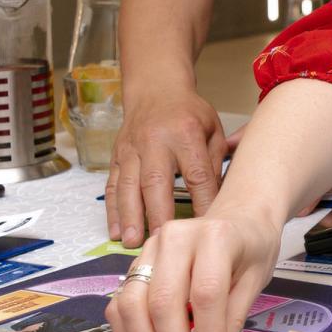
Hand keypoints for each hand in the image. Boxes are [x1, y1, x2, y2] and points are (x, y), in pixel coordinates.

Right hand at [104, 204, 282, 331]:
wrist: (237, 217)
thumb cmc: (250, 247)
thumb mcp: (255, 280)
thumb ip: (234, 321)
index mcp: (214, 236)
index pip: (206, 294)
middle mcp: (174, 238)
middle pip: (162, 303)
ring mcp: (148, 250)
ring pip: (132, 307)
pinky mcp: (133, 266)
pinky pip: (119, 308)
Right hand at [109, 88, 228, 246]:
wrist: (156, 89)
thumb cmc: (189, 113)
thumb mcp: (213, 130)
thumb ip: (215, 162)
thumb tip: (219, 199)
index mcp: (186, 133)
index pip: (196, 174)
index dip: (201, 201)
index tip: (204, 226)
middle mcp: (155, 141)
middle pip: (156, 181)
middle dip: (158, 213)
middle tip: (162, 241)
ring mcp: (131, 149)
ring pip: (128, 186)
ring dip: (130, 216)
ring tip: (133, 242)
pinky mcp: (116, 156)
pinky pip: (112, 185)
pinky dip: (113, 210)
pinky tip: (115, 230)